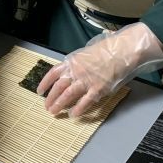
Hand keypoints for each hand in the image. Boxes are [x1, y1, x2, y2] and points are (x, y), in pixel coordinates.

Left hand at [37, 22, 162, 116]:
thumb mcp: (88, 50)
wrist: (122, 51)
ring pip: (68, 95)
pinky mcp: (98, 89)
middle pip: (58, 86)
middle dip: (51, 98)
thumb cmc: (108, 48)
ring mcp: (87, 80)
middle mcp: (76, 71)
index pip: (53, 73)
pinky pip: (85, 101)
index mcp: (72, 60)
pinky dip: (78, 109)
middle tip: (47, 107)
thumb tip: (75, 65)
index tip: (40, 91)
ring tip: (54, 112)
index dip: (45, 83)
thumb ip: (80, 60)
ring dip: (60, 105)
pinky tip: (73, 115)